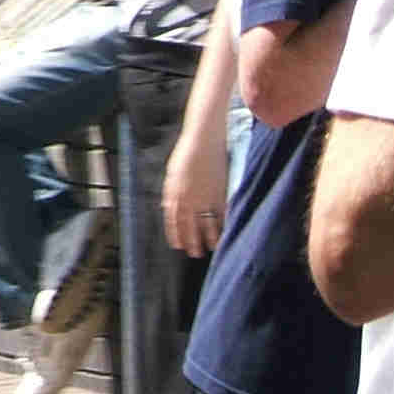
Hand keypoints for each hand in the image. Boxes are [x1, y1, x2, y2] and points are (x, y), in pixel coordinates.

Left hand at [163, 124, 225, 258]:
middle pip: (189, 226)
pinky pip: (221, 213)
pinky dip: (223, 224)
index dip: (176, 234)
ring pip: (207, 223)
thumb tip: (167, 206)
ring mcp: (204, 197)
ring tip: (212, 247)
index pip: (173, 221)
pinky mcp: (219, 192)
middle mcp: (188, 199)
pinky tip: (225, 232)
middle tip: (195, 253)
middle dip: (192, 241)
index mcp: (174, 194)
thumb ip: (170, 192)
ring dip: (209, 237)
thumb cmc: (186, 154)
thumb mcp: (172, 173)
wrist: (203, 140)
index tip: (178, 245)